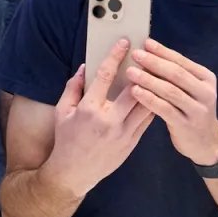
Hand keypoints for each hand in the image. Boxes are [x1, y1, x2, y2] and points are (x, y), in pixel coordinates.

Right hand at [41, 39, 154, 195]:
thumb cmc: (66, 140)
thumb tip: (83, 68)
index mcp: (89, 109)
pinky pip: (147, 119)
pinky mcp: (132, 142)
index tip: (124, 43)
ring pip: (146, 104)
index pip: (105, 76)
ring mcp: (123, 133)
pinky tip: (154, 94)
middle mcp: (109, 120)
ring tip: (156, 72)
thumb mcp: (61, 112)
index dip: (116, 56)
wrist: (74, 173)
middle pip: (133, 88)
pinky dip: (152, 104)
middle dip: (142, 69)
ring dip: (152, 86)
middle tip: (148, 55)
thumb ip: (72, 88)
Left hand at [126, 38, 217, 166]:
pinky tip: (135, 92)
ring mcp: (197, 110)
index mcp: (206, 78)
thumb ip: (175, 76)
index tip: (145, 43)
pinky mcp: (186, 125)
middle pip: (176, 74)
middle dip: (154, 62)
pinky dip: (149, 99)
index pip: (182, 61)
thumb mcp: (191, 90)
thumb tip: (149, 54)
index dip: (163, 51)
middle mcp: (205, 92)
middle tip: (135, 54)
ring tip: (131, 72)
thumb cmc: (191, 111)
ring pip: (170, 91)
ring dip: (148, 80)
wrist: (206, 143)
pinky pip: (164, 109)